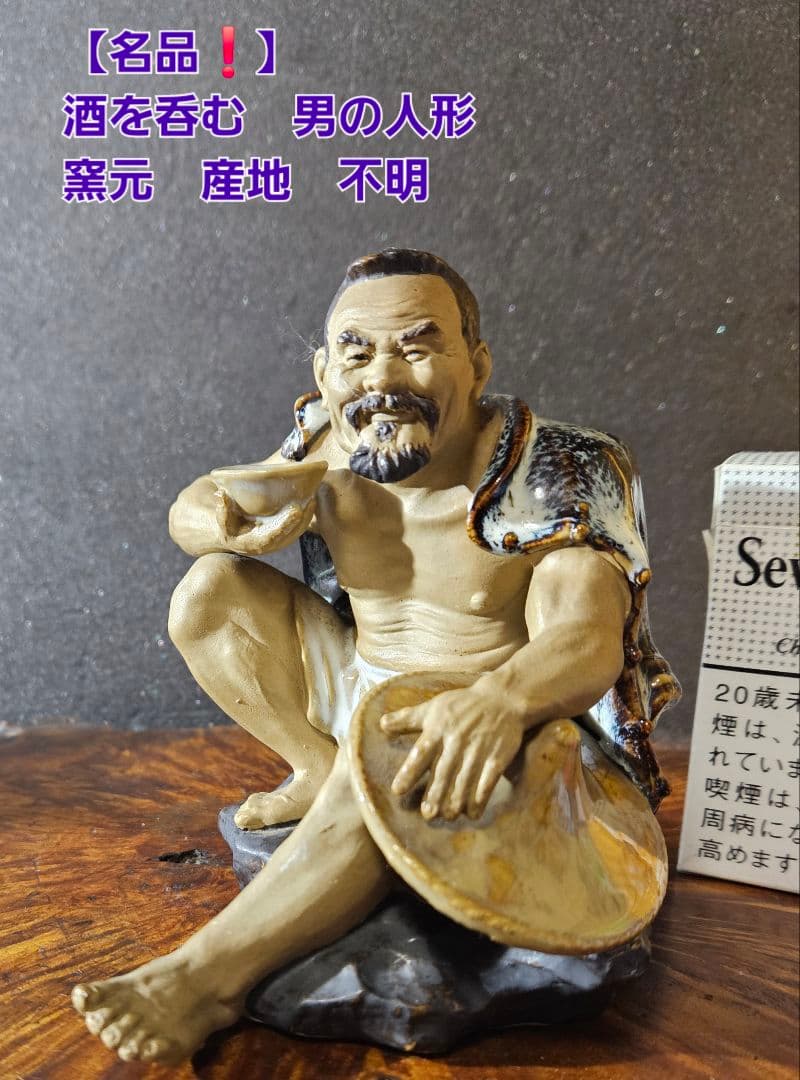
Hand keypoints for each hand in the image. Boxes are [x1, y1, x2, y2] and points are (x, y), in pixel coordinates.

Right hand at [214, 488, 315, 555]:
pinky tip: (311, 500)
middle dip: (302, 519)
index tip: (296, 511)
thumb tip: (221, 495)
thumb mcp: (220, 518)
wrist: (231, 533)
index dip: (285, 525)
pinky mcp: (285, 534)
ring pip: (297, 531)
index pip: (272, 536)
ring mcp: (278, 541)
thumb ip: (221, 508)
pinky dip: (306, 514)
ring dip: (308, 516)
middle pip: (290, 535)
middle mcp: (269, 545)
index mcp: (253, 543)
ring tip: (313, 498)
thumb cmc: (226, 524)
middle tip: (311, 500)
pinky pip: (299, 527)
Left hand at [379, 685, 525, 820]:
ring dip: (456, 802)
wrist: (502, 698)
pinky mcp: (497, 757)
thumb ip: (408, 717)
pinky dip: (479, 799)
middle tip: (427, 815)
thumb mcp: (434, 706)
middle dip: (435, 795)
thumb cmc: (463, 704)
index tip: (398, 790)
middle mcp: (456, 740)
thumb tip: (381, 724)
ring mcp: (478, 750)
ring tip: (448, 816)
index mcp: (438, 728)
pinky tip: (472, 812)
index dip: (409, 772)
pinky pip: (487, 782)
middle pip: (443, 772)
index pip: (421, 753)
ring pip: (464, 781)